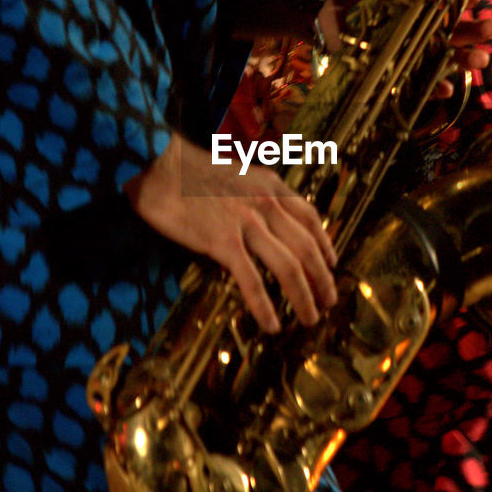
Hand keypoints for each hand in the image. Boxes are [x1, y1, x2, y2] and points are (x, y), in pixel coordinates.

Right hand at [126, 134, 337, 332]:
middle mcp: (266, 203)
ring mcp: (247, 222)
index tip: (332, 264)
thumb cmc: (189, 172)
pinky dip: (265, 306)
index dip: (326, 244)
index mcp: (271, 185)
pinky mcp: (223, 241)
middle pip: (307, 247)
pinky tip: (271, 324)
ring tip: (309, 318)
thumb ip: (258, 194)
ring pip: (289, 267)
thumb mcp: (237, 174)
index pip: (310, 217)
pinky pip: (252, 280)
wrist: (158, 167)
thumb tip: (269, 219)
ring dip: (304, 297)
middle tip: (329, 301)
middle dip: (323, 279)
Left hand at [331, 0, 491, 96]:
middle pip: (461, 22)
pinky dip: (440, 85)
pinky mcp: (393, 62)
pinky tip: (448, 87)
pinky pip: (422, 78)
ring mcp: (409, 39)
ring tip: (481, 60)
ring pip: (450, 51)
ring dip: (470, 57)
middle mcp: (422, 12)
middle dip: (481, 26)